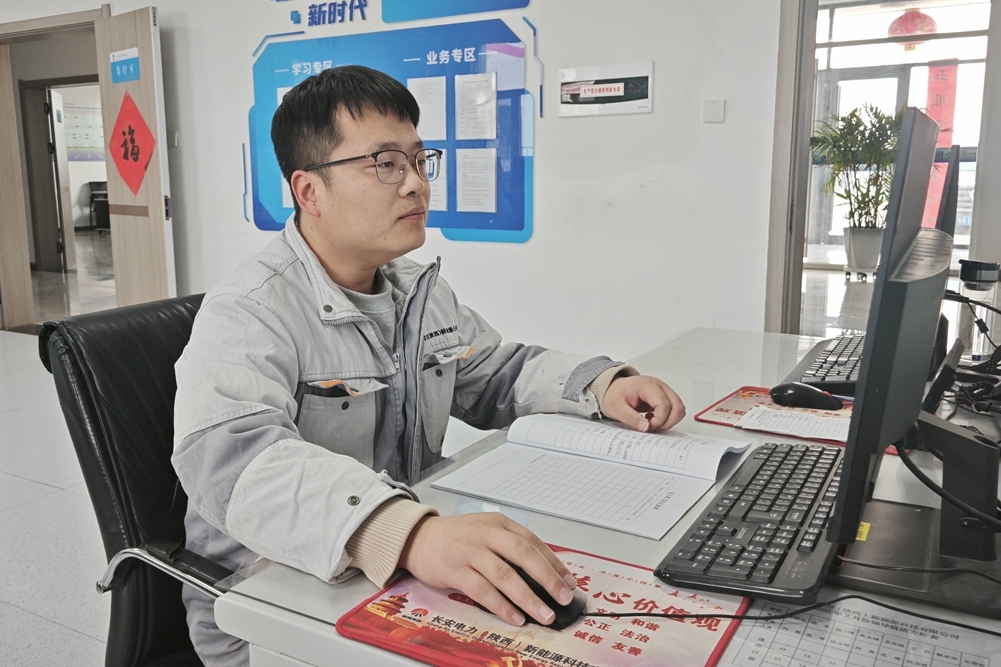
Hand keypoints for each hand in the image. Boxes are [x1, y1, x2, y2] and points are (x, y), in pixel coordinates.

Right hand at [398, 512, 576, 625]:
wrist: (419, 538)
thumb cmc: (456, 537)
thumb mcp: (486, 532)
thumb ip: (510, 548)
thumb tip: (541, 576)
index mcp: (499, 524)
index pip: (533, 542)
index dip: (554, 564)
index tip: (569, 582)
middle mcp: (487, 534)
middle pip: (524, 555)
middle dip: (548, 578)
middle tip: (563, 598)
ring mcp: (471, 552)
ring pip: (505, 575)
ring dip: (528, 598)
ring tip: (544, 614)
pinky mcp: (456, 570)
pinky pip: (483, 591)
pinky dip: (502, 606)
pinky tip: (515, 617)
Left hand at [602, 375, 685, 431]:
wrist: (612, 388)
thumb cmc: (614, 394)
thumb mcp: (616, 407)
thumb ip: (631, 418)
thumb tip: (645, 427)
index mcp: (647, 385)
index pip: (664, 404)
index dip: (659, 419)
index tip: (649, 426)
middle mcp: (659, 386)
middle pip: (677, 406)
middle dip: (668, 422)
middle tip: (653, 427)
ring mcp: (663, 390)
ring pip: (679, 408)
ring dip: (670, 420)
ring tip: (653, 423)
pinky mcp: (664, 396)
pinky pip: (675, 409)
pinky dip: (669, 417)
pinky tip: (654, 419)